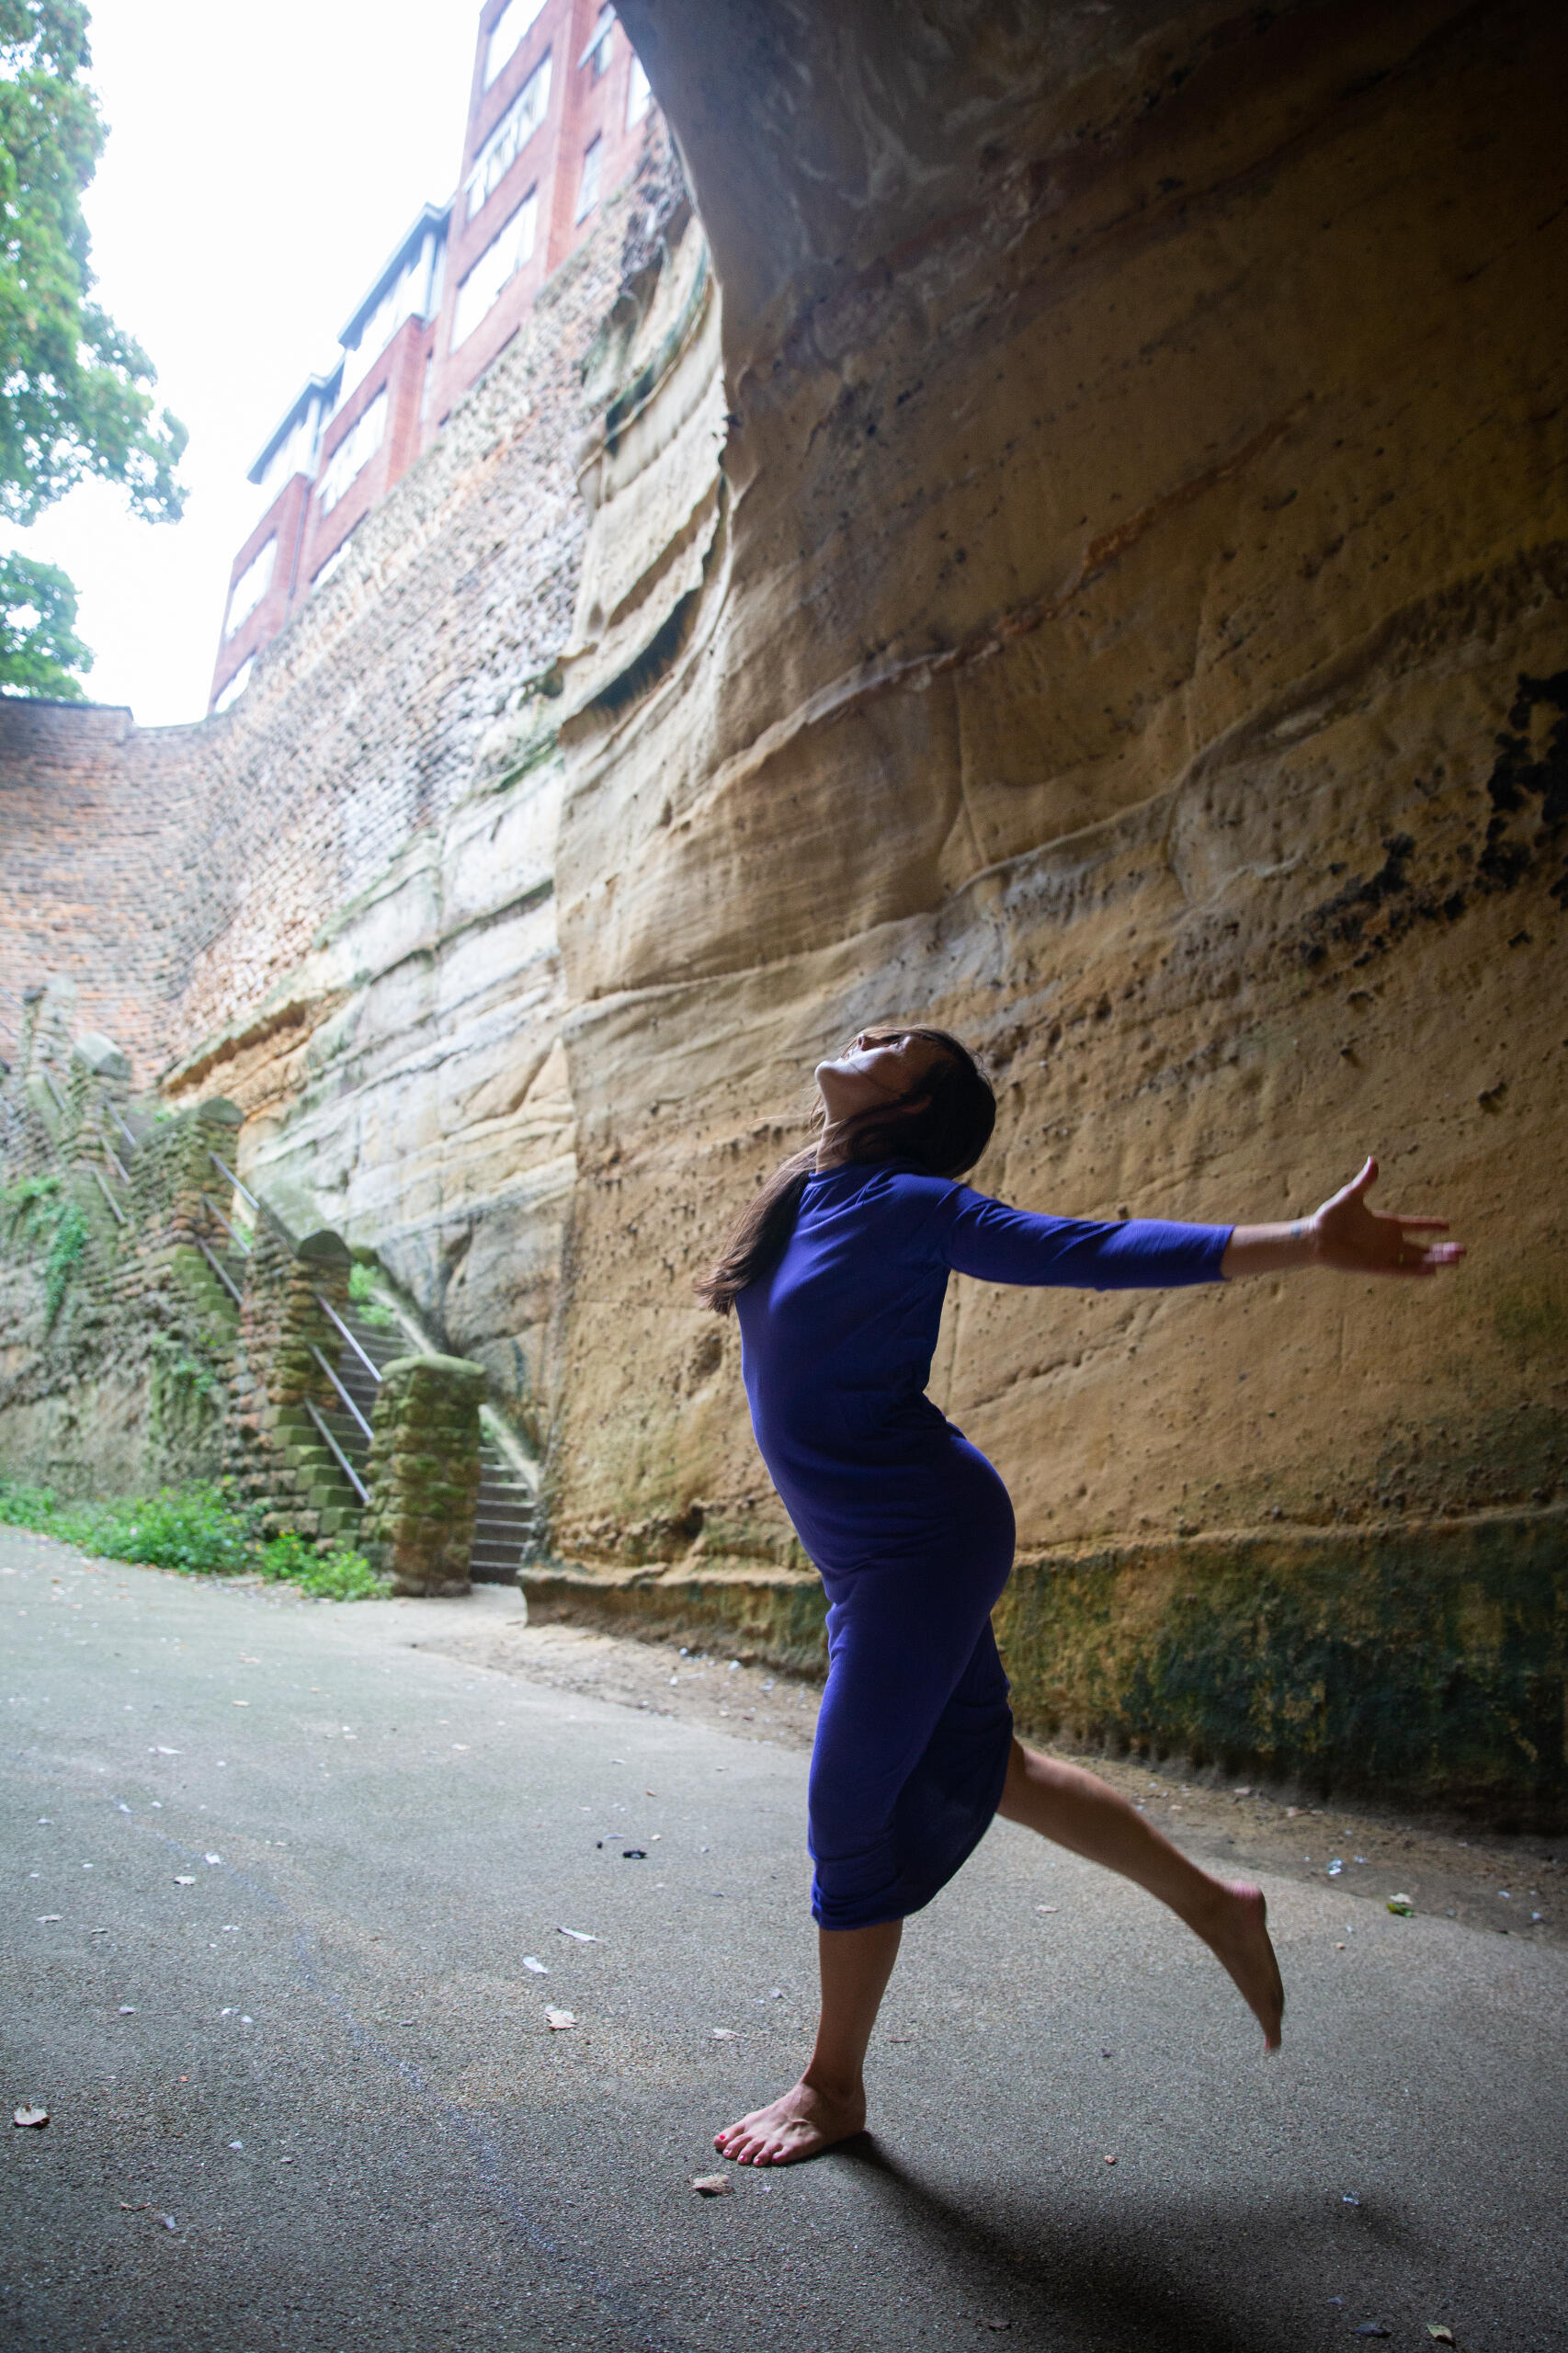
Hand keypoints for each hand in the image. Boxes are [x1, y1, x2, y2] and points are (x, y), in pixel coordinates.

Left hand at [1310, 1157, 1464, 1277]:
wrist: (1315, 1237)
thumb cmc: (1331, 1217)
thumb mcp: (1350, 1196)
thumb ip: (1365, 1181)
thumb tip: (1373, 1161)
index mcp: (1386, 1223)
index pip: (1415, 1225)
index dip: (1430, 1225)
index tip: (1447, 1226)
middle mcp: (1389, 1241)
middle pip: (1422, 1247)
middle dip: (1442, 1250)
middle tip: (1463, 1252)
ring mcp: (1384, 1254)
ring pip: (1415, 1260)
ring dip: (1434, 1261)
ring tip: (1455, 1261)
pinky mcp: (1375, 1266)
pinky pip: (1400, 1270)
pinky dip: (1415, 1271)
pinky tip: (1432, 1272)